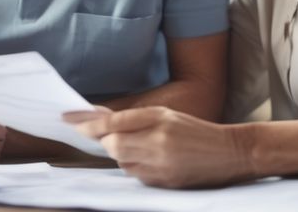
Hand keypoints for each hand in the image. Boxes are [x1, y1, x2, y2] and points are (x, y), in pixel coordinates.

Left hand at [65, 106, 253, 187]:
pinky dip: (134, 166)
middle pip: (112, 144)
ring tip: (141, 146)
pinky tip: (150, 159)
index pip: (112, 122)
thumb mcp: (167, 115)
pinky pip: (135, 174)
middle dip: (104, 140)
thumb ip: (135, 118)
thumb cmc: (196, 131)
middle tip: (107, 136)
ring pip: (121, 160)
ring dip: (121, 153)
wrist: (230, 153)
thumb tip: (100, 120)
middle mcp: (158, 141)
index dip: (87, 122)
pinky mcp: (164, 182)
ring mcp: (161, 164)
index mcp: (159, 119)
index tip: (67, 118)